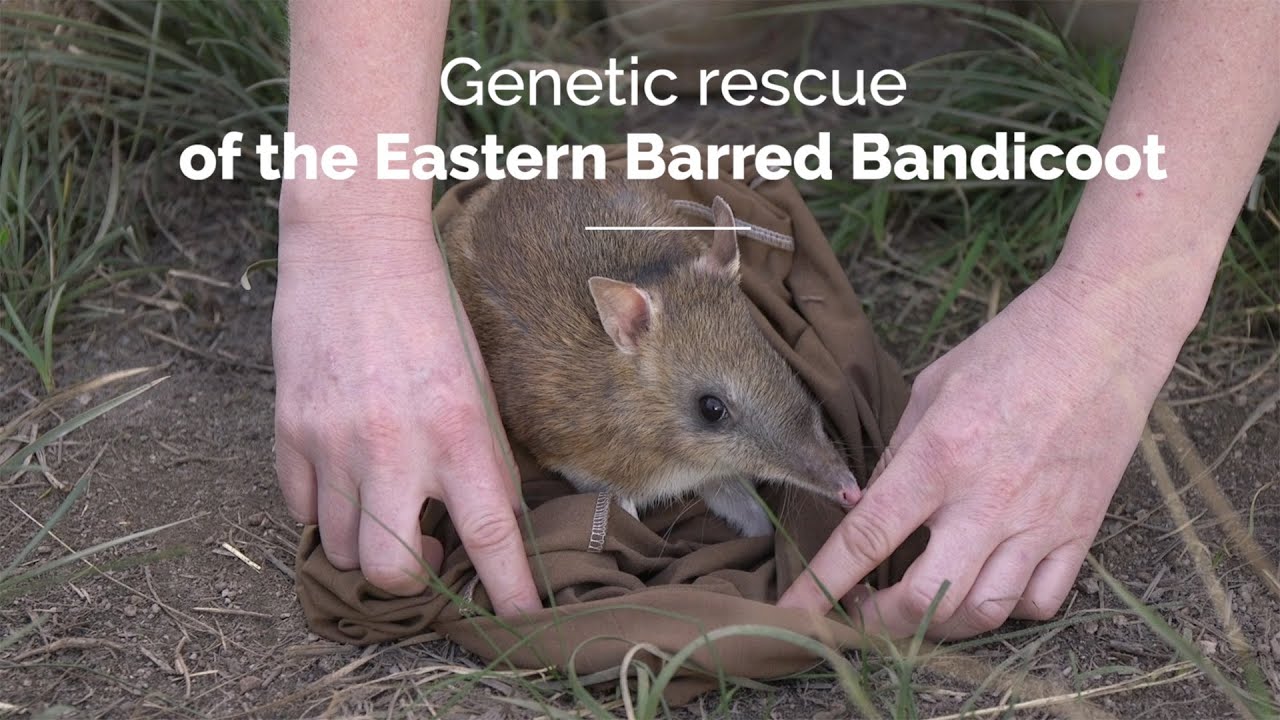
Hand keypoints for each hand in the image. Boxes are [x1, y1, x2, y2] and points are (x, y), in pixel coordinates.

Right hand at [272, 215, 540, 614]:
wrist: (355, 249)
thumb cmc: (429, 312)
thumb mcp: (476, 382)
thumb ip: (481, 454)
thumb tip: (492, 518)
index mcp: (458, 430)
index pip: (490, 533)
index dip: (507, 588)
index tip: (516, 617)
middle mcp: (394, 446)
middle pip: (393, 571)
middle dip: (415, 583)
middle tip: (431, 557)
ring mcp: (333, 442)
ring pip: (343, 549)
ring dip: (370, 546)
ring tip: (387, 510)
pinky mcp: (290, 430)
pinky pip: (301, 510)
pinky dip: (326, 514)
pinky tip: (347, 483)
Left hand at [779, 266, 1175, 638]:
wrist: (1103, 334)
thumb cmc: (1010, 349)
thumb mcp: (932, 389)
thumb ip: (899, 457)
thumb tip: (867, 509)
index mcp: (939, 457)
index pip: (867, 537)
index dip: (823, 585)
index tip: (793, 615)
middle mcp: (987, 500)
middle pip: (925, 599)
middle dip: (880, 623)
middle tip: (859, 614)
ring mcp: (1039, 522)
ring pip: (983, 613)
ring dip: (939, 624)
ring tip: (916, 607)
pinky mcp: (1080, 531)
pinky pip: (1040, 601)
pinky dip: (1005, 610)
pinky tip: (984, 588)